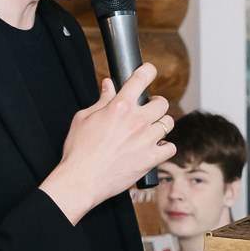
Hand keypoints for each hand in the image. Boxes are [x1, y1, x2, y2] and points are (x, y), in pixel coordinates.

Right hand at [41, 63, 174, 223]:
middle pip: (162, 103)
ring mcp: (146, 140)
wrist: (82, 180)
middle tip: (150, 108)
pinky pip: (170, 147)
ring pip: (168, 123)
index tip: (150, 71)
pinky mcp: (151, 159)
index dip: (148, 71)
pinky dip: (165, 147)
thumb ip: (102, 100)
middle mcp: (137, 121)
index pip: (141, 79)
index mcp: (120, 107)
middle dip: (157, 103)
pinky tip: (156, 148)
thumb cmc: (79, 150)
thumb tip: (109, 85)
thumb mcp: (84, 118)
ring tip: (151, 129)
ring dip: (161, 124)